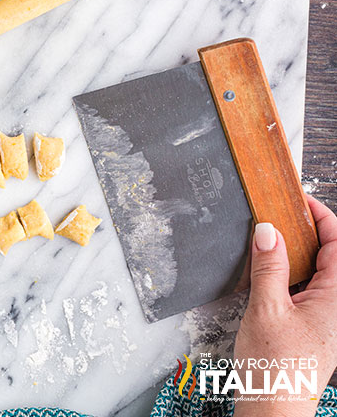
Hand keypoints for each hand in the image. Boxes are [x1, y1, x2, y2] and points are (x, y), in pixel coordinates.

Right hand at [234, 195, 336, 416]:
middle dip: (306, 230)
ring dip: (295, 253)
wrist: (273, 407)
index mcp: (336, 297)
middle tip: (277, 214)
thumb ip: (269, 267)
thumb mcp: (266, 308)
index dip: (320, 216)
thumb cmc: (276, 366)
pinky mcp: (312, 326)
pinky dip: (289, 274)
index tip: (297, 199)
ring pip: (316, 272)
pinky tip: (266, 273)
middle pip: (329, 255)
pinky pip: (305, 289)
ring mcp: (326, 317)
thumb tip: (269, 232)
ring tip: (268, 239)